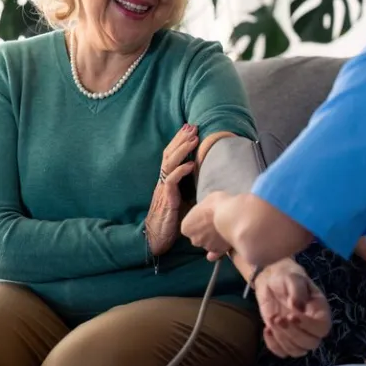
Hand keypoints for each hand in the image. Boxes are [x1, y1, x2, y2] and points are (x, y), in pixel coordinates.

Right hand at [146, 124, 198, 255]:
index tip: (190, 129)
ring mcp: (163, 189)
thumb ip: (192, 190)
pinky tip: (189, 164)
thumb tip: (209, 180)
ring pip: (169, 164)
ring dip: (182, 150)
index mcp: (167, 181)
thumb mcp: (184, 202)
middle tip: (192, 126)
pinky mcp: (166, 199)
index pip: (171, 156)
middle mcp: (163, 182)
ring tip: (193, 139)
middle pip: (169, 154)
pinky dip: (180, 171)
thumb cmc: (171, 222)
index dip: (179, 142)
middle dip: (181, 139)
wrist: (156, 238)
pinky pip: (171, 181)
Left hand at [181, 191, 232, 260]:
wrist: (233, 216)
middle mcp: (194, 239)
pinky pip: (215, 254)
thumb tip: (206, 212)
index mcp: (186, 227)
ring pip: (208, 244)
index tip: (205, 217)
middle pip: (198, 237)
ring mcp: (206, 247)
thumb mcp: (206, 201)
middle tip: (215, 223)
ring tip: (224, 230)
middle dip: (204, 232)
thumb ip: (203, 212)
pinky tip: (220, 250)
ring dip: (213, 240)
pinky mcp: (218, 252)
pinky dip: (216, 253)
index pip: (189, 227)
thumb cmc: (218, 204)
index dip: (197, 222)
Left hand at [254, 259, 330, 357]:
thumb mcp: (293, 278)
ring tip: (273, 320)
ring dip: (282, 339)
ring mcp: (298, 334)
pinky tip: (266, 329)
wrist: (272, 281)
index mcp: (320, 312)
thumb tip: (297, 306)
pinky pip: (282, 352)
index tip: (292, 315)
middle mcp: (312, 327)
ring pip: (297, 351)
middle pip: (310, 343)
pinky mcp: (284, 338)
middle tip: (279, 318)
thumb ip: (297, 291)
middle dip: (293, 333)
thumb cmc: (287, 277)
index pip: (322, 328)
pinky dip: (273, 345)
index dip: (308, 326)